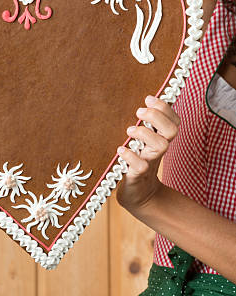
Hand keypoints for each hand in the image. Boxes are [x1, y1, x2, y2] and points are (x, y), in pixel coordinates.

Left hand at [115, 95, 179, 213]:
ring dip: (144, 133)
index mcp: (160, 140)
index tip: (148, 99)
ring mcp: (150, 163)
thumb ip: (144, 128)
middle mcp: (158, 150)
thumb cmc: (138, 164)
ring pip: (160, 146)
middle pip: (171, 130)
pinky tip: (121, 150)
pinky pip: (140, 166)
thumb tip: (138, 105)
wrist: (138, 195)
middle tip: (139, 112)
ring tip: (129, 131)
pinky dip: (130, 156)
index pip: (174, 121)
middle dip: (156, 116)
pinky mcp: (138, 176)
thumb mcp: (143, 144)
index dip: (165, 108)